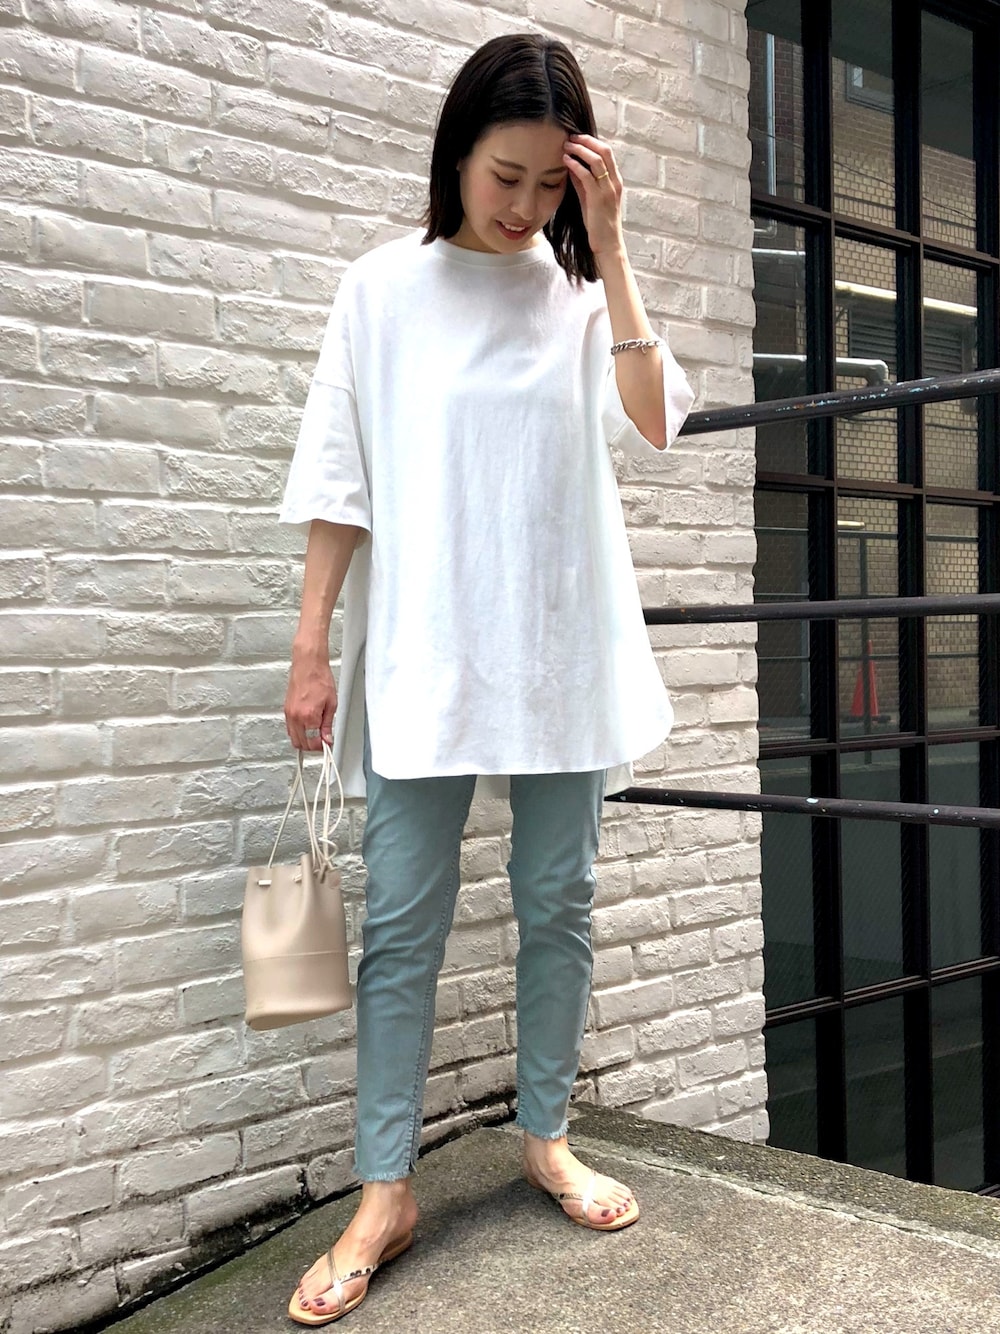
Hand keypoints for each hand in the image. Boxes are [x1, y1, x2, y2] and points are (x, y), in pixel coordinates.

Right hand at [284, 648, 336, 750]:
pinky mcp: (286, 709)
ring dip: (304, 739)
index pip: (312, 741)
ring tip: (316, 734)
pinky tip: (308, 727)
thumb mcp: (331, 704)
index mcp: (308, 716)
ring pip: (293, 737)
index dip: (321, 745)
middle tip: (322, 742)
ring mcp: (289, 713)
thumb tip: (327, 738)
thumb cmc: (319, 678)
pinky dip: (298, 731)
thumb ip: (328, 724)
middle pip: (300, 743)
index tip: (327, 744)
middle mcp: (296, 716)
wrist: (308, 664)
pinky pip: (290, 727)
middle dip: (311, 746)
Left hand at [562, 133, 624, 258]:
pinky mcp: (598, 198)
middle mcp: (614, 182)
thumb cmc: (598, 223)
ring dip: (580, 150)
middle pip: (604, 150)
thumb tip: (571, 165)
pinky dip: (576, 165)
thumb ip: (582, 182)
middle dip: (586, 140)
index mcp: (615, 180)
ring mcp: (608, 189)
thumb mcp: (590, 198)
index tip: (576, 138)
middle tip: (570, 137)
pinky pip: (587, 175)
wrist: (607, 244)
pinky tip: (566, 161)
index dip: (591, 142)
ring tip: (566, 146)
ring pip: (597, 159)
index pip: (606, 152)